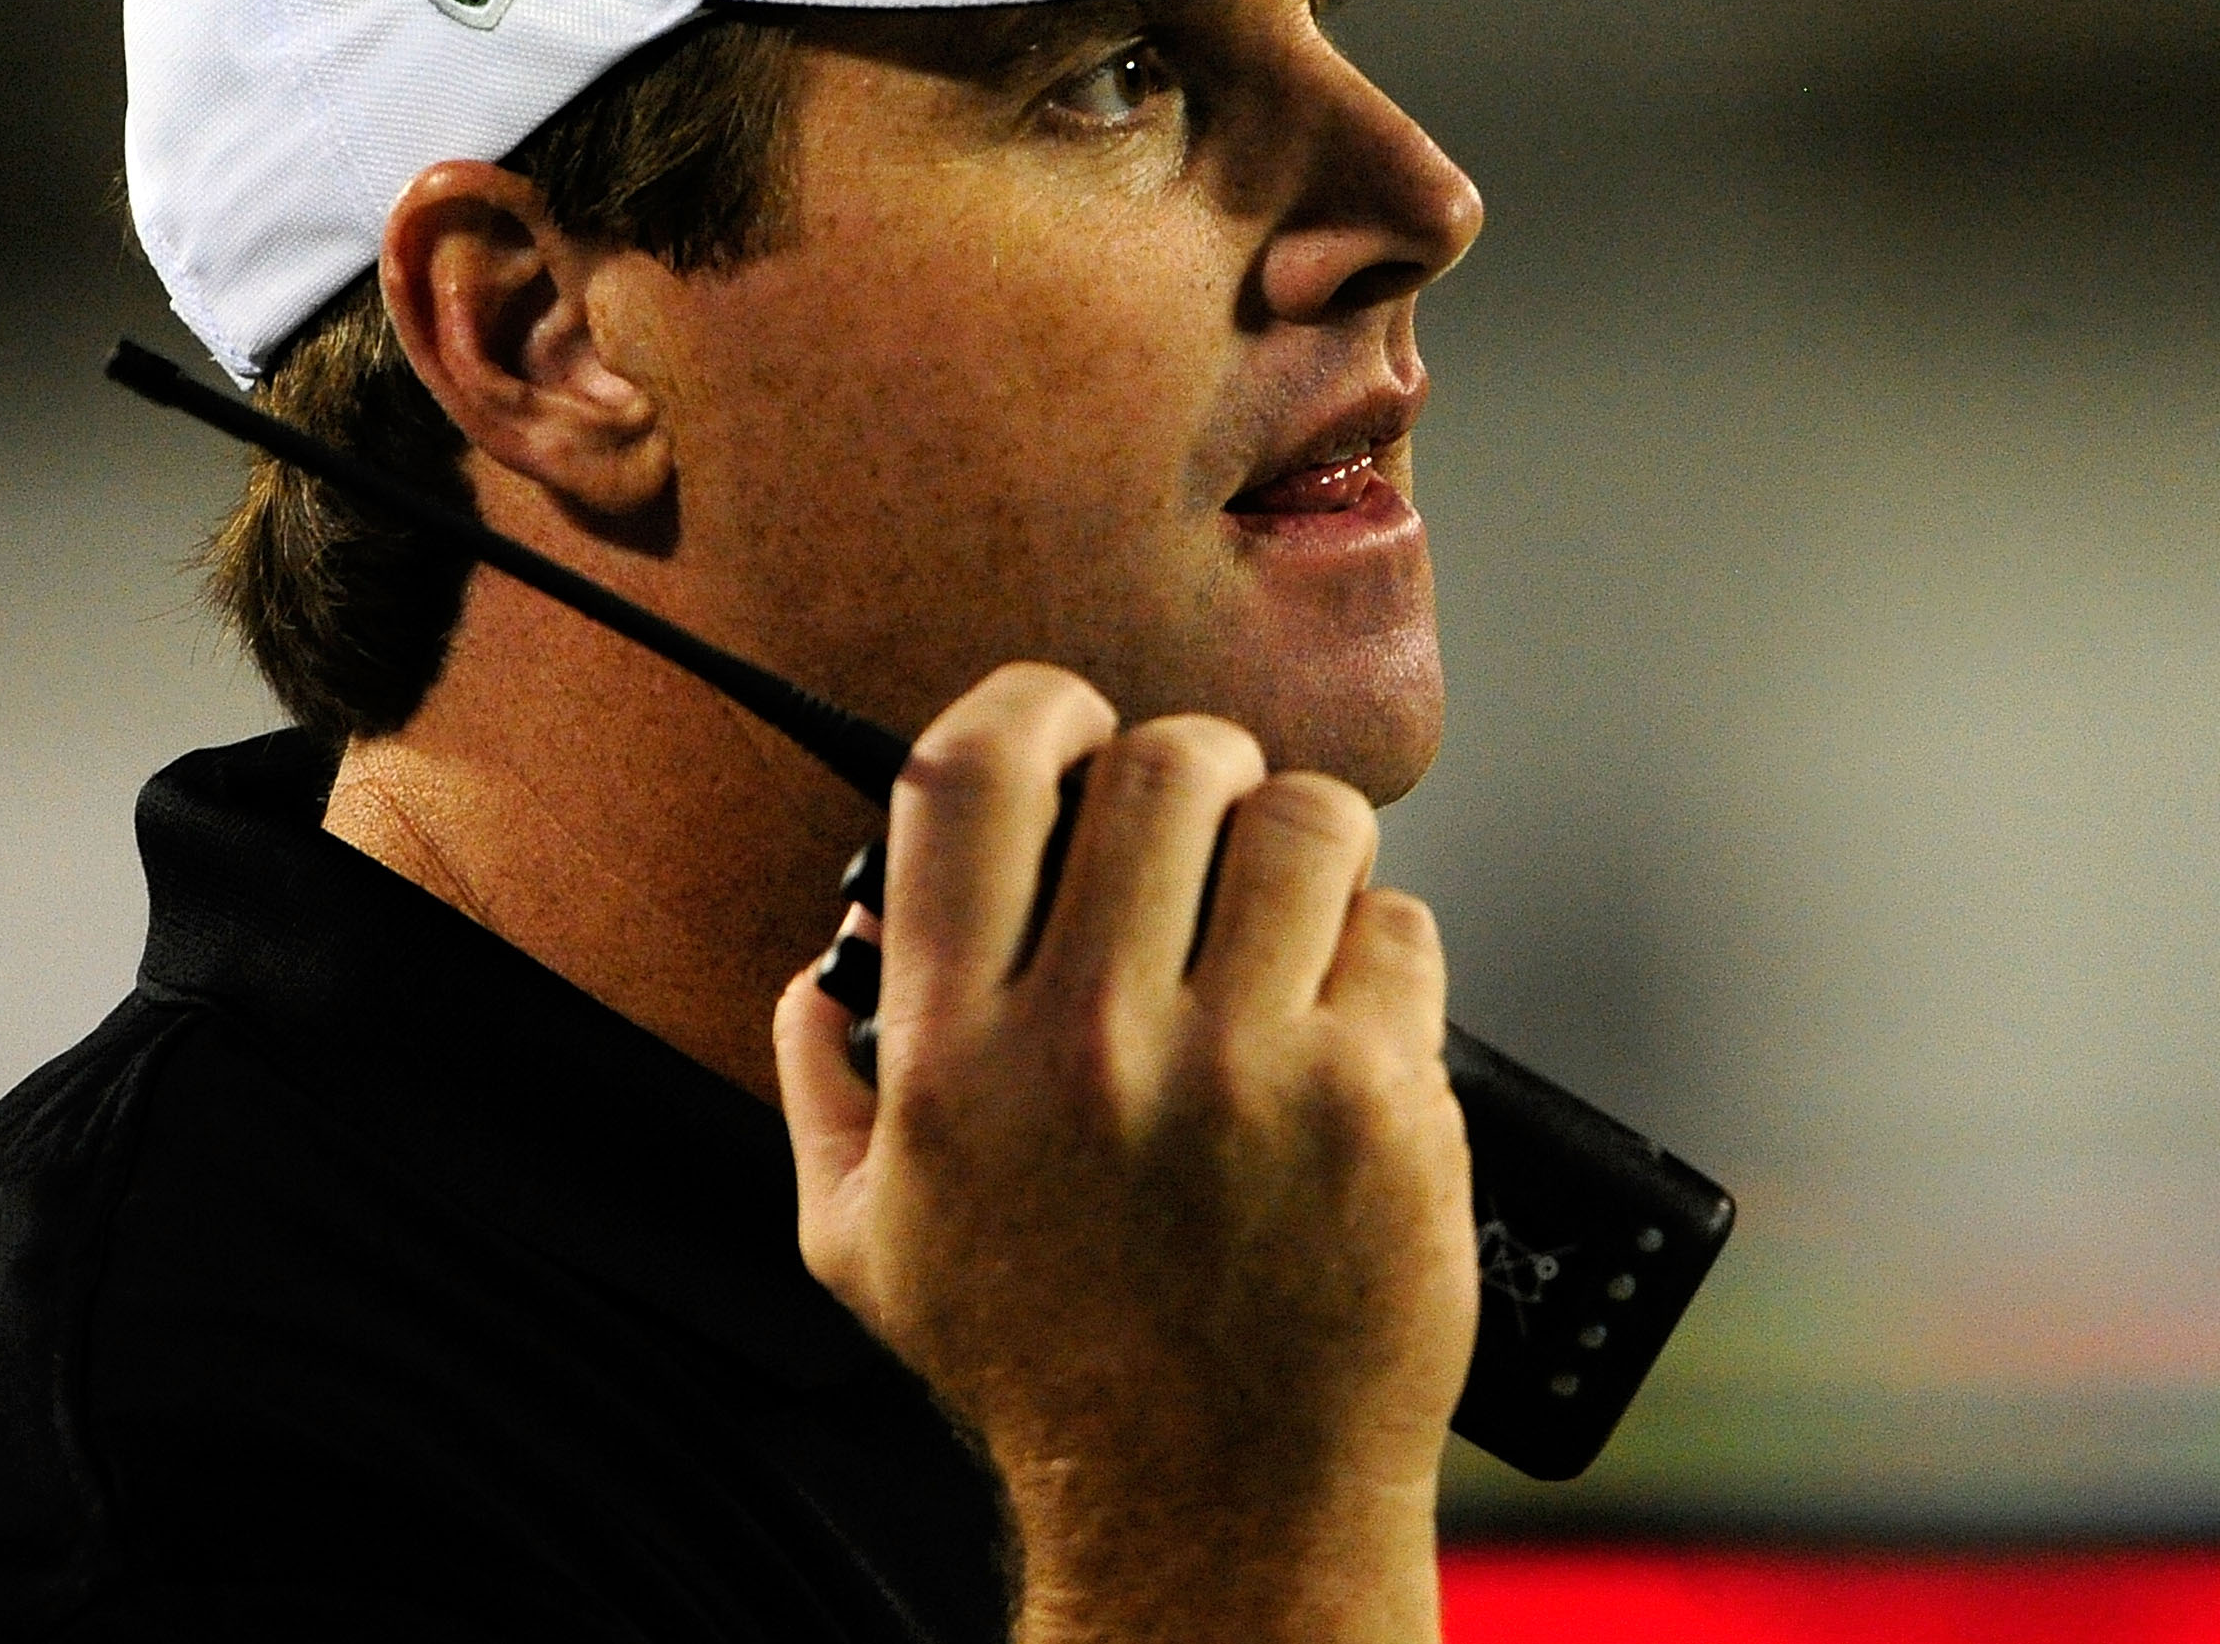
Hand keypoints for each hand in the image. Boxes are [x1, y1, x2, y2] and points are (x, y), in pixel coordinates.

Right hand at [774, 664, 1474, 1643]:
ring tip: (1287, 903)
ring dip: (1301, 839)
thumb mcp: (864, 1249)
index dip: (1029, 704)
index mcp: (953, 1063)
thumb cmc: (1046, 1375)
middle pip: (1166, 762)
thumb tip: (821, 963)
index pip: (971, 780)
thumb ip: (822, 1087)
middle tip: (1201, 819)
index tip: (1066, 718)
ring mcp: (1246, 1075)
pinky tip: (1345, 1021)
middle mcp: (1092, 1051)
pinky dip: (1379, 953)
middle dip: (1193, 764)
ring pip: (1306, 819)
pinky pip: (1398, 930)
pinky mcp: (1378, 1105)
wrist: (1217, 1515)